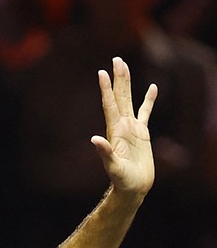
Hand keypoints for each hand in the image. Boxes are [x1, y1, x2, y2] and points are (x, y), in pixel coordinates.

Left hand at [91, 57, 157, 197]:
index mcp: (114, 131)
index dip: (106, 89)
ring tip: (125, 66)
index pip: (109, 105)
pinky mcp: (142, 133)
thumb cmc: (122, 180)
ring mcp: (131, 128)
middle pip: (119, 97)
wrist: (132, 188)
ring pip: (130, 100)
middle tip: (116, 59)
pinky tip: (153, 88)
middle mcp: (121, 126)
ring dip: (128, 83)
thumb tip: (94, 140)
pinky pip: (146, 112)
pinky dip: (149, 100)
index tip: (102, 72)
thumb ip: (104, 153)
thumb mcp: (112, 168)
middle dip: (118, 78)